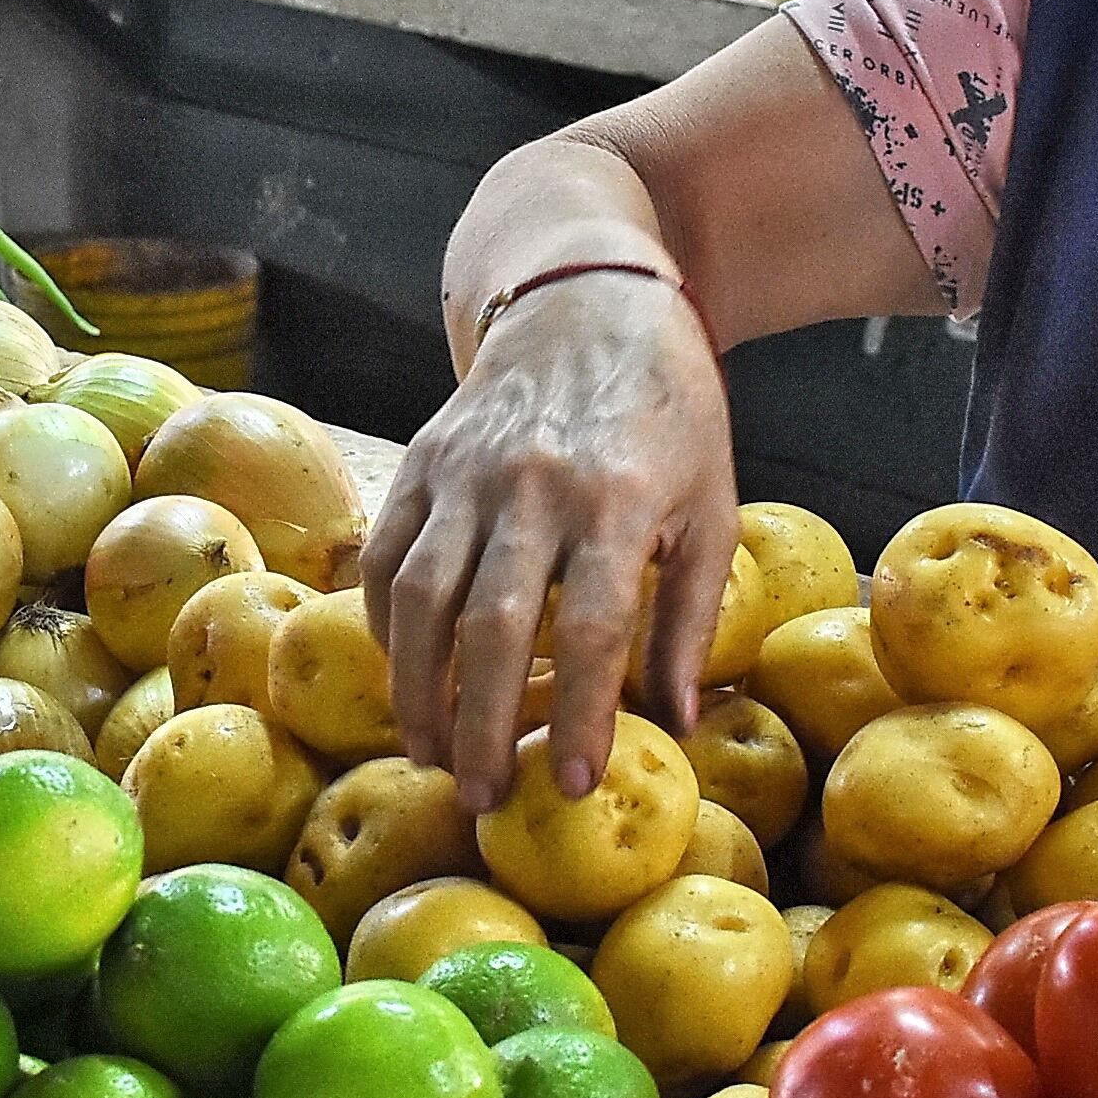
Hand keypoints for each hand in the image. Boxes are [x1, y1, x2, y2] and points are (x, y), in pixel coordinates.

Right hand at [364, 277, 737, 812]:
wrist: (589, 299)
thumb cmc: (668, 413)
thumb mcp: (711, 505)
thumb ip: (694, 615)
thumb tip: (681, 723)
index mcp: (616, 499)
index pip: (590, 629)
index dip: (577, 715)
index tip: (570, 785)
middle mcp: (532, 485)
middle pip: (490, 625)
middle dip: (480, 725)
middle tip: (481, 798)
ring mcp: (466, 470)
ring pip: (421, 596)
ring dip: (417, 689)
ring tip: (430, 755)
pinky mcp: (421, 459)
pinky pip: (387, 556)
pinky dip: (386, 624)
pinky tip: (405, 673)